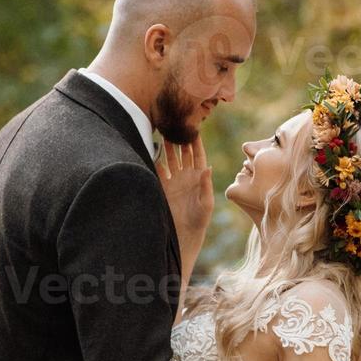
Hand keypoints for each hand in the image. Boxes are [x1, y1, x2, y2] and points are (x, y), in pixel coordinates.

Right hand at [157, 137, 213, 255]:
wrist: (184, 233)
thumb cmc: (200, 219)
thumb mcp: (206, 202)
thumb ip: (206, 185)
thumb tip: (208, 167)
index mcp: (199, 177)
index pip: (198, 155)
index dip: (196, 143)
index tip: (194, 129)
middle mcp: (187, 176)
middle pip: (183, 153)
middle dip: (180, 140)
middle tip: (177, 127)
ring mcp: (174, 180)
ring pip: (170, 159)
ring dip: (167, 147)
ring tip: (164, 133)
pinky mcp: (163, 187)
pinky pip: (159, 170)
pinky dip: (156, 160)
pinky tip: (152, 149)